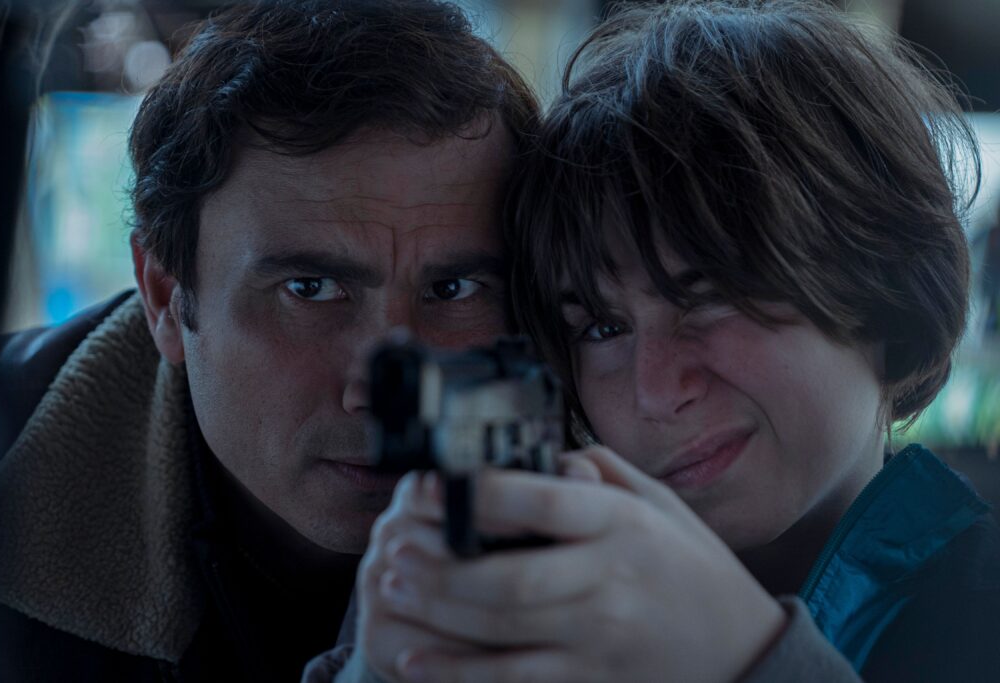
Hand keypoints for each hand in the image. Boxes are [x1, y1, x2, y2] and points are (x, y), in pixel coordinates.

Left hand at [357, 450, 786, 682]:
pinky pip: (513, 679)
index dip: (479, 494)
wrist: (742, 652)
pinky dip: (458, 673)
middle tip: (394, 549)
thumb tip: (543, 457)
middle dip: (440, 566)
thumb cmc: (694, 569)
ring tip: (393, 587)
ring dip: (437, 609)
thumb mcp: (661, 504)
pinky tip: (417, 659)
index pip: (544, 503)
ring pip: (502, 628)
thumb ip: (601, 473)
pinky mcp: (589, 678)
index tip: (428, 486)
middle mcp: (609, 580)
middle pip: (508, 577)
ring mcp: (597, 637)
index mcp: (622, 525)